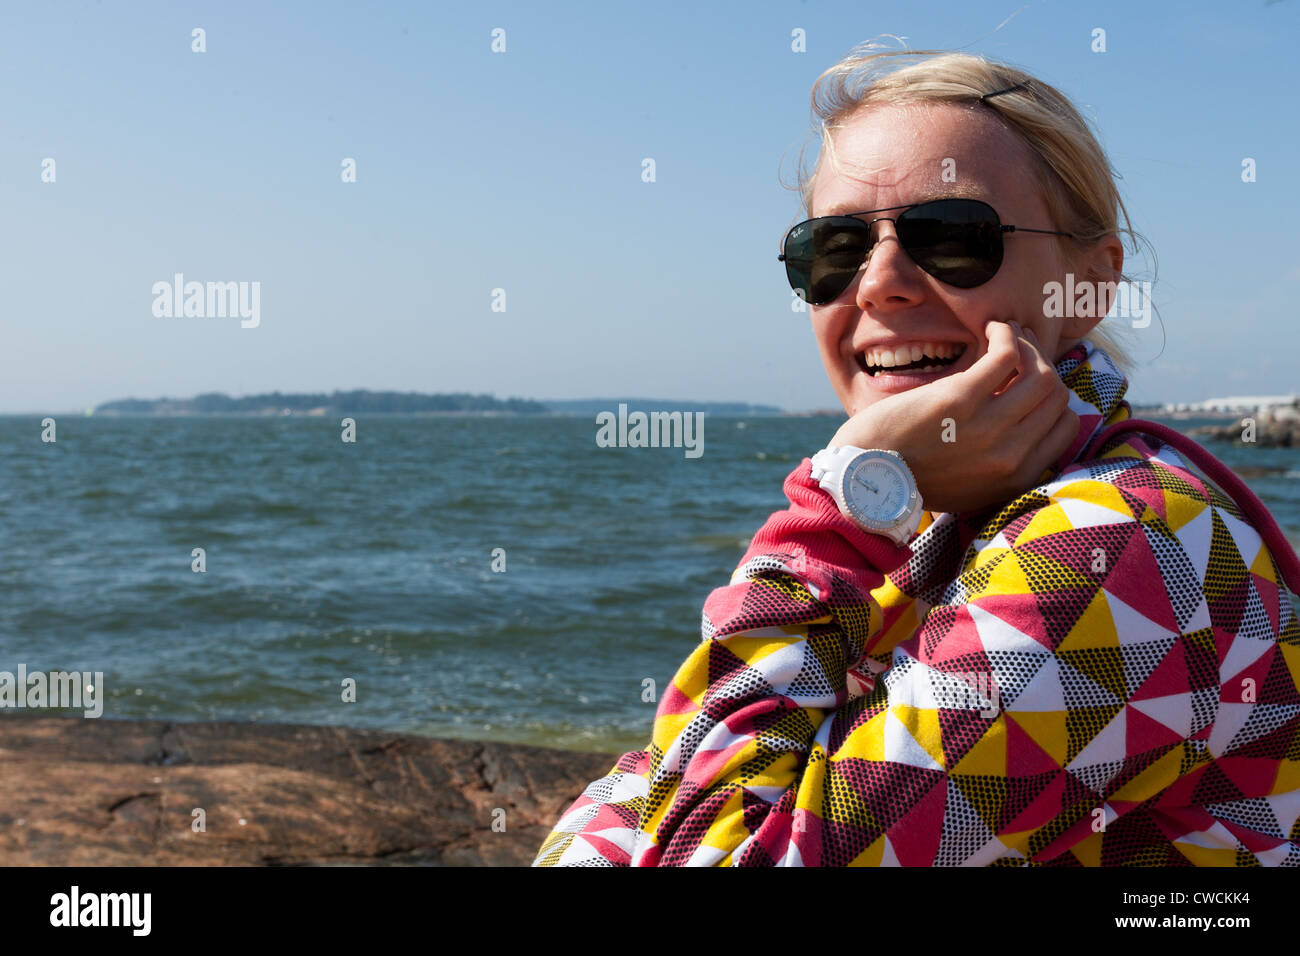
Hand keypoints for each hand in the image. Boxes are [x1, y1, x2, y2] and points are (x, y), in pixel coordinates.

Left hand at [827, 320, 1078, 514]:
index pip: (1068, 427)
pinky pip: (1005, 355)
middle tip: (1022, 347)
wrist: (866, 478)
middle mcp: (1010, 456)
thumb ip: (1003, 462)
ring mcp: (987, 429)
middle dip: (1043, 364)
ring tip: (1008, 333)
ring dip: (1028, 344)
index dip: (1054, 399)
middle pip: (1057, 395)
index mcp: (1016, 479)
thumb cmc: (912, 475)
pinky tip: (993, 328)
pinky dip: (1005, 334)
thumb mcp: (971, 484)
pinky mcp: (959, 400)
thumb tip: (1027, 420)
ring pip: (1040, 372)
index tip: (1031, 381)